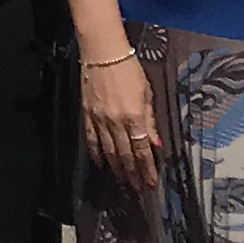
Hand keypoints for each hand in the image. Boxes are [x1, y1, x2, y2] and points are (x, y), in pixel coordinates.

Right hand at [82, 48, 162, 199]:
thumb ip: (150, 121)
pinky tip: (102, 164)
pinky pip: (91, 140)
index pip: (142, 151)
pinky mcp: (87, 115)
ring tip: (125, 182)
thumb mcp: (146, 93)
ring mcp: (99, 120)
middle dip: (134, 175)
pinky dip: (97, 154)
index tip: (152, 184)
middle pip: (126, 156)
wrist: (102, 53)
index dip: (147, 170)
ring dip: (118, 169)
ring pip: (109, 152)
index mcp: (134, 117)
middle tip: (140, 190)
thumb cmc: (129, 69)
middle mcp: (116, 123)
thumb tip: (156, 145)